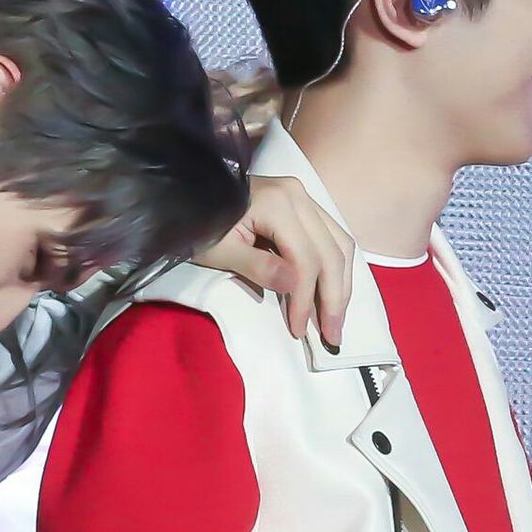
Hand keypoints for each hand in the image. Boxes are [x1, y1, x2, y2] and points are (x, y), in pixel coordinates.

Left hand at [194, 175, 352, 346]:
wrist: (190, 199)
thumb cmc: (201, 227)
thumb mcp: (221, 252)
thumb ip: (258, 267)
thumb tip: (294, 285)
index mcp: (278, 203)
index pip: (305, 258)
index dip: (305, 298)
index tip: (298, 329)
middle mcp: (299, 195)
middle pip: (331, 252)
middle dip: (333, 298)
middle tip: (332, 336)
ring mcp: (304, 198)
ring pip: (340, 244)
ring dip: (341, 284)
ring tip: (336, 320)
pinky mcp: (304, 205)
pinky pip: (332, 237)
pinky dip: (336, 267)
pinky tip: (334, 291)